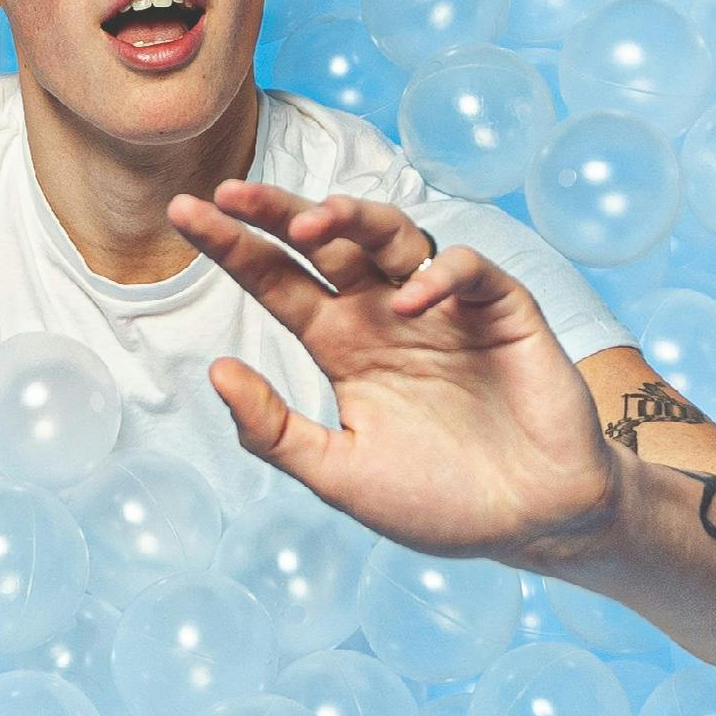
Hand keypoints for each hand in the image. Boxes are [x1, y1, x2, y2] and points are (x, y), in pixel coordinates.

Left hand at [173, 183, 625, 564]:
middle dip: (280, 211)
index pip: (278, 280)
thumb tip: (215, 369)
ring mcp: (442, 305)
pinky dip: (438, 275)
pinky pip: (467, 268)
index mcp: (342, 344)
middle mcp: (385, 312)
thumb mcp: (339, 473)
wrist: (532, 522)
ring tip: (315, 224)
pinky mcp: (501, 309)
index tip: (183, 214)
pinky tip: (412, 302)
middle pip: (327, 242)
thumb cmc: (437, 500)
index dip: (234, 246)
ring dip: (352, 218)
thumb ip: (275, 430)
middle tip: (232, 193)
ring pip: (391, 233)